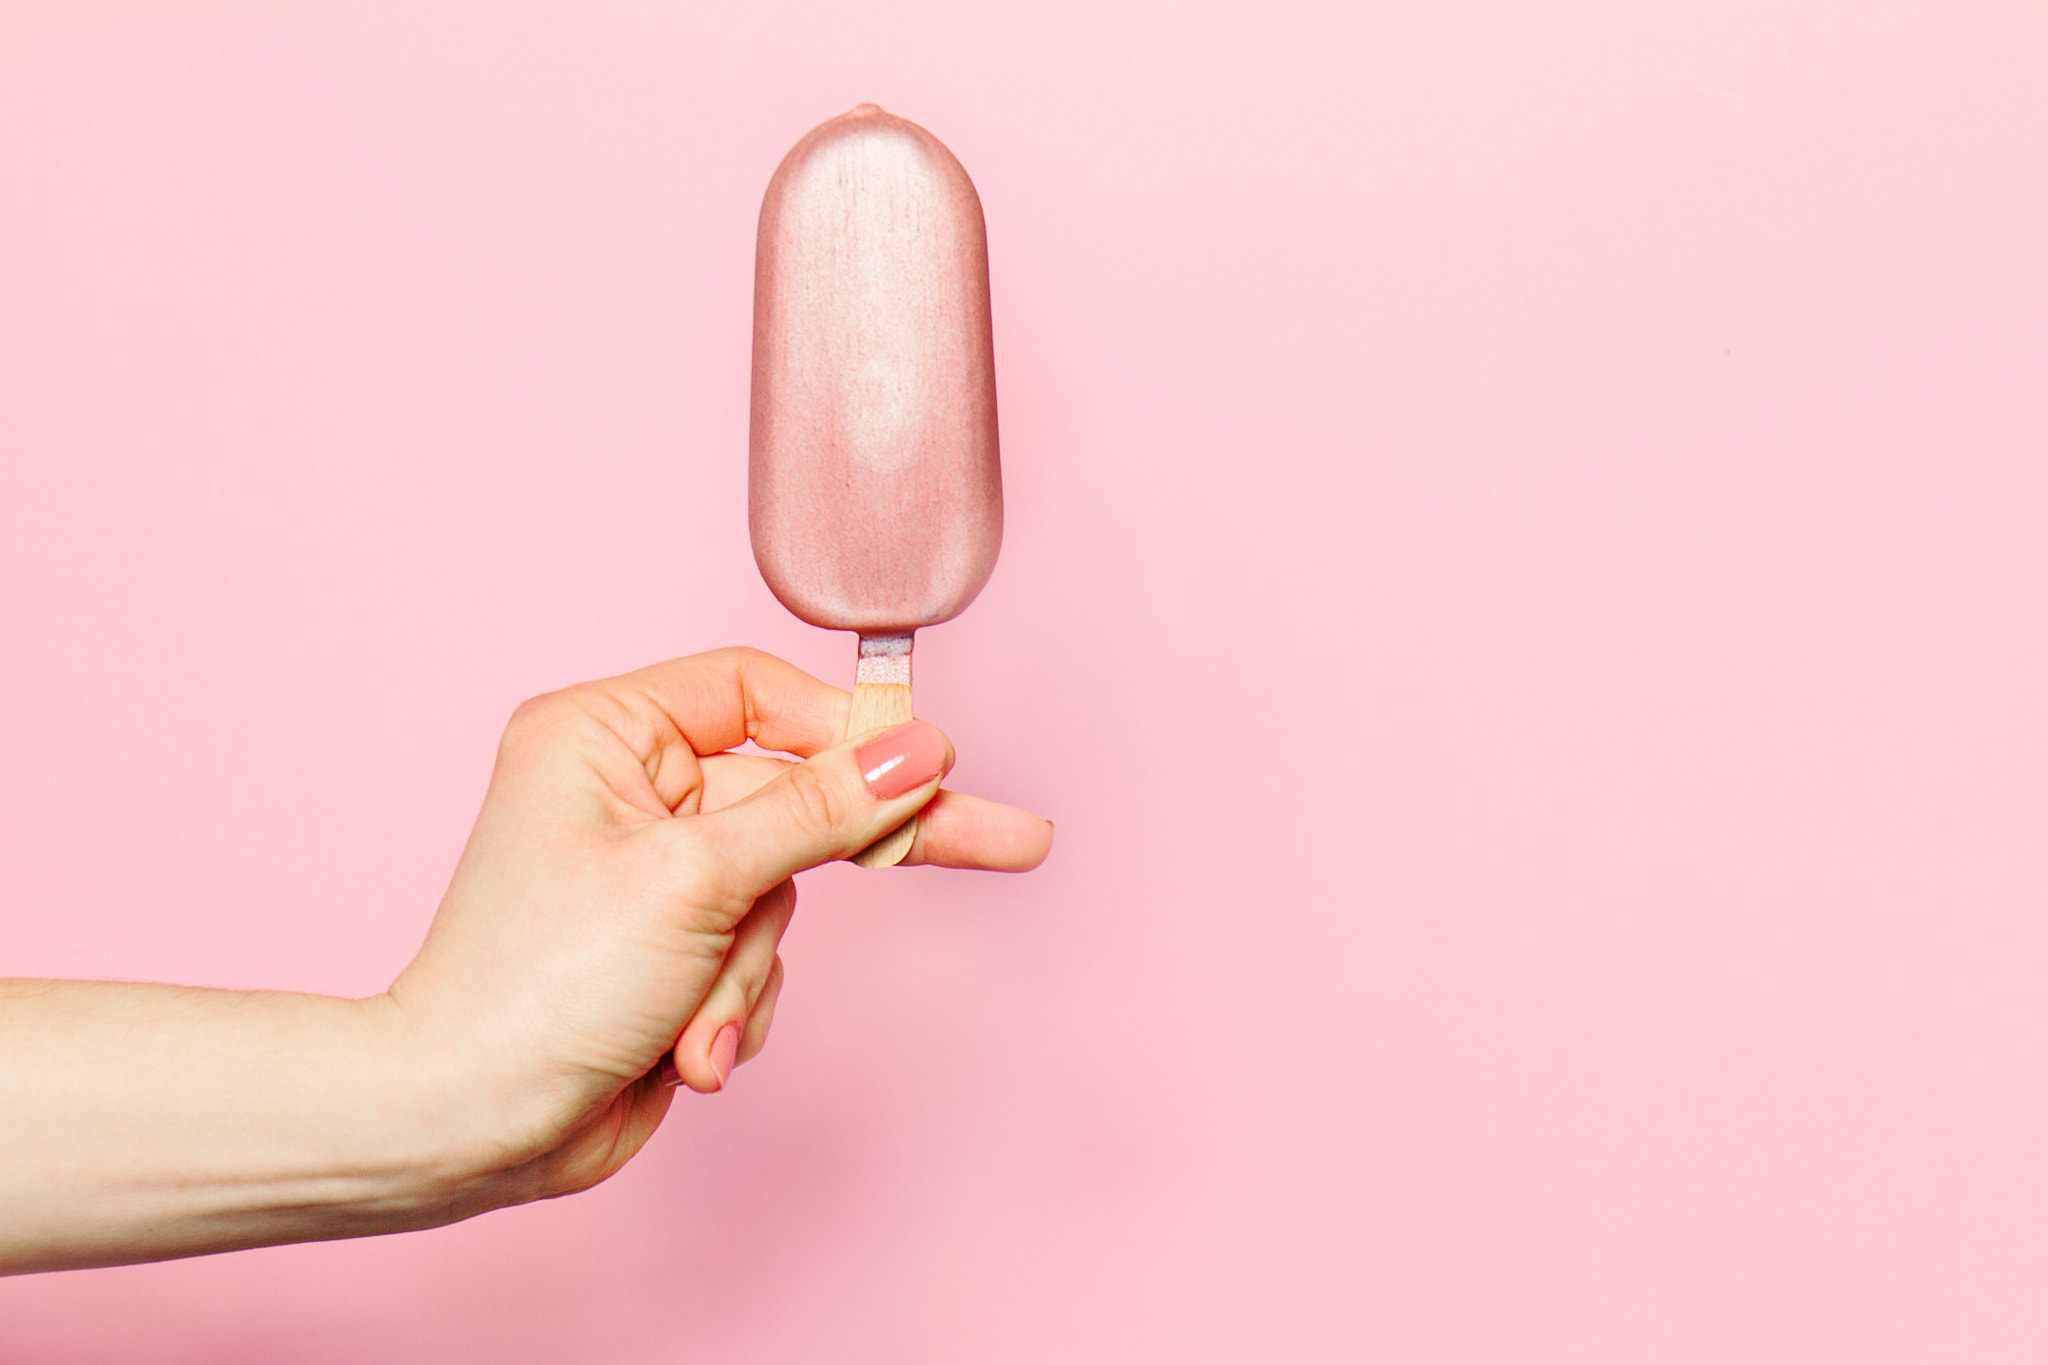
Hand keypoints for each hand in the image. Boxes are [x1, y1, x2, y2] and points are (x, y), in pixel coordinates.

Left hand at [388, 646, 1051, 1205]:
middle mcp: (629, 792)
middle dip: (853, 859)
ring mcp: (656, 876)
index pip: (759, 695)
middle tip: (1013, 841)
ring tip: (691, 1021)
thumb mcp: (697, 881)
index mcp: (605, 734)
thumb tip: (918, 752)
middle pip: (796, 796)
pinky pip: (759, 956)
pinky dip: (733, 1008)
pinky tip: (681, 1051)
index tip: (934, 767)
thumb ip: (820, 810)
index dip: (848, 730)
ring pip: (783, 895)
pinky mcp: (675, 950)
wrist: (471, 1125)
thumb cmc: (538, 984)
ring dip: (750, 971)